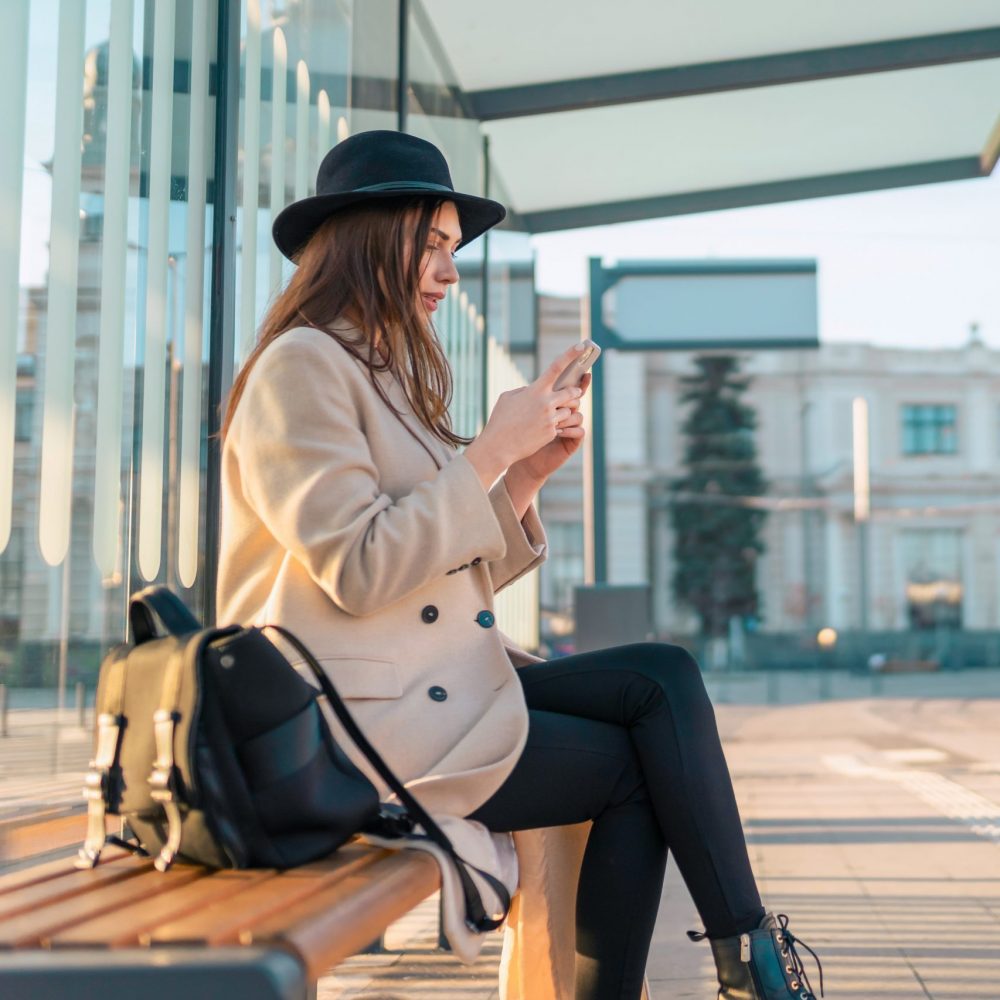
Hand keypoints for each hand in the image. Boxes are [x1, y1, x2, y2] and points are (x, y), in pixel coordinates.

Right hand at [464, 343, 589, 488]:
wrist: (498, 446)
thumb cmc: (500, 420)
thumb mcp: (508, 398)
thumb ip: (524, 390)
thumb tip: (533, 389)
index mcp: (535, 390)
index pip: (557, 367)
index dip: (570, 355)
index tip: (581, 345)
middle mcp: (546, 403)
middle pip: (571, 392)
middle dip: (574, 392)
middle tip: (574, 392)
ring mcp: (550, 419)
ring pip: (568, 411)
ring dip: (563, 411)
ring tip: (550, 416)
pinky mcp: (552, 433)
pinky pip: (560, 426)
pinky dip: (554, 426)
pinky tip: (540, 431)